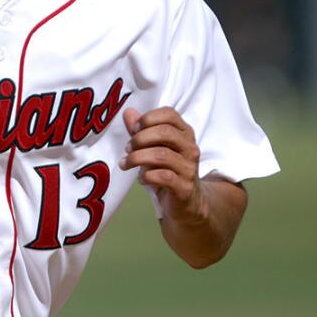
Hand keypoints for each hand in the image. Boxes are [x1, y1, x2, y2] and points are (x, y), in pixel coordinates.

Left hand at [119, 106, 207, 223]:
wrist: (187, 204)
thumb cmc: (167, 171)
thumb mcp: (153, 149)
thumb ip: (141, 131)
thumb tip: (128, 112)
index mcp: (184, 133)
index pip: (169, 114)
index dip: (148, 118)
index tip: (134, 128)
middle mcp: (190, 148)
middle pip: (165, 132)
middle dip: (140, 138)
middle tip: (127, 148)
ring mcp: (189, 168)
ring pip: (161, 155)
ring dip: (137, 158)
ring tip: (127, 163)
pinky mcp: (185, 187)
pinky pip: (163, 177)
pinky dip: (147, 176)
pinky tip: (141, 179)